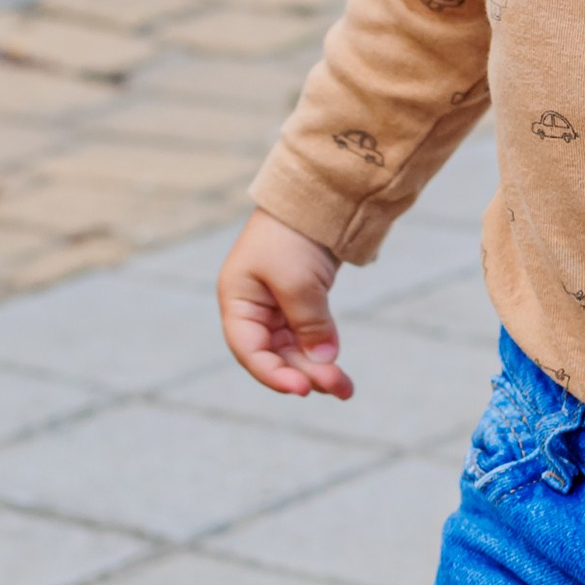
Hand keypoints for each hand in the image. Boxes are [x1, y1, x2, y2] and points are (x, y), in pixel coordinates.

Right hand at [217, 207, 353, 399]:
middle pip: (274, 354)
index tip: (302, 389)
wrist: (318, 195)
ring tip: (346, 388)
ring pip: (293, 350)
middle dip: (305, 374)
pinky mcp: (301, 300)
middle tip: (339, 389)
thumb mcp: (298, 282)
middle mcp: (253, 307)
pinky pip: (308, 336)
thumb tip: (325, 362)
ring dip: (318, 369)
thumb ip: (309, 325)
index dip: (272, 374)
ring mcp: (277, 305)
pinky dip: (323, 351)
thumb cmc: (294, 234)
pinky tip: (339, 367)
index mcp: (237, 300)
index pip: (248, 350)